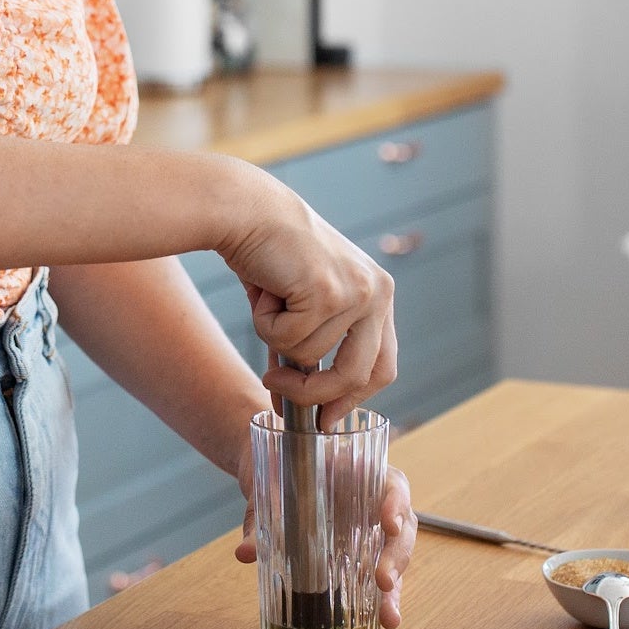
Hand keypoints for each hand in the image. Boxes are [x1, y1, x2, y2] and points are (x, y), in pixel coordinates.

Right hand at [219, 176, 397, 419]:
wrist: (247, 211)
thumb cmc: (268, 256)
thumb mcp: (299, 307)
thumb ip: (306, 353)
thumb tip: (290, 407)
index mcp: (379, 295)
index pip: (382, 367)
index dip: (352, 399)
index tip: (325, 418)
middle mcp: (378, 293)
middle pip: (358, 376)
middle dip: (315, 394)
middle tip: (277, 389)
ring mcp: (357, 292)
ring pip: (313, 359)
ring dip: (277, 340)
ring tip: (268, 300)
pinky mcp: (327, 292)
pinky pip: (289, 340)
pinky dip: (265, 323)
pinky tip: (264, 289)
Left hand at [234, 448, 417, 628]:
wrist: (273, 472)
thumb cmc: (279, 470)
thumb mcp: (266, 487)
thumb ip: (258, 516)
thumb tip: (245, 553)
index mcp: (362, 473)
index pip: (392, 484)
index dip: (395, 503)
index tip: (388, 523)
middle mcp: (375, 502)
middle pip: (402, 528)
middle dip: (396, 556)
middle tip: (383, 581)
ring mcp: (372, 531)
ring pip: (396, 558)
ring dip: (395, 588)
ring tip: (388, 617)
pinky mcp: (364, 555)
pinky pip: (379, 577)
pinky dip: (383, 599)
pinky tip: (384, 622)